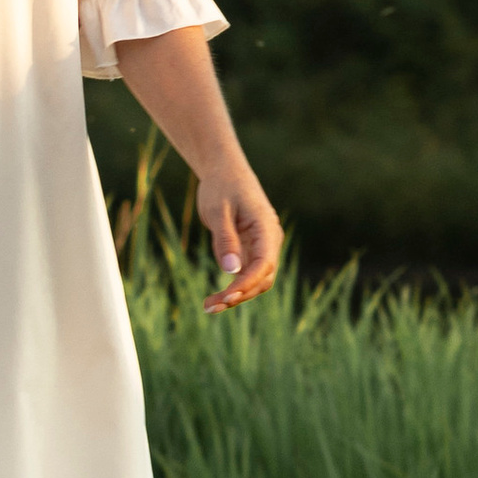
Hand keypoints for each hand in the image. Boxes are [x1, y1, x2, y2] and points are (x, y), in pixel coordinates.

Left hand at [198, 164, 279, 313]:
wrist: (224, 171)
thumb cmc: (221, 186)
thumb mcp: (218, 210)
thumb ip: (225, 239)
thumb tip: (231, 271)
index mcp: (266, 228)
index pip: (264, 263)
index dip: (247, 283)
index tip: (226, 296)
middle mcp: (269, 240)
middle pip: (263, 278)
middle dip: (240, 295)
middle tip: (210, 306)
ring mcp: (261, 247)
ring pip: (256, 280)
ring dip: (236, 296)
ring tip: (209, 305)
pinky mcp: (250, 250)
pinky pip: (246, 275)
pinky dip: (233, 288)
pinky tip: (215, 297)